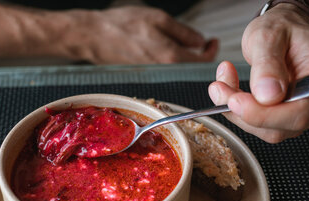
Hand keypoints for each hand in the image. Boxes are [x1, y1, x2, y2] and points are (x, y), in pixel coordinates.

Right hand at [68, 6, 217, 63]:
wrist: (95, 37)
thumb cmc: (124, 24)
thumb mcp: (159, 19)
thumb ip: (184, 33)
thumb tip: (200, 42)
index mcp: (170, 56)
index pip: (202, 61)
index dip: (211, 50)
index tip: (213, 40)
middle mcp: (164, 70)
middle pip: (191, 67)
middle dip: (199, 54)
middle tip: (201, 41)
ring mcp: (155, 74)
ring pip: (178, 69)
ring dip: (186, 57)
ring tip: (183, 41)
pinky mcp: (146, 74)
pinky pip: (166, 69)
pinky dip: (172, 60)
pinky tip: (166, 47)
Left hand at [208, 4, 308, 142]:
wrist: (287, 32)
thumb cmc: (283, 29)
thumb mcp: (269, 35)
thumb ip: (267, 64)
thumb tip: (268, 96)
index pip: (299, 111)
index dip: (263, 114)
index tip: (234, 101)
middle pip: (282, 125)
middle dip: (244, 111)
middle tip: (219, 88)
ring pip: (269, 130)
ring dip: (239, 112)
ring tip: (224, 82)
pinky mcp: (291, 119)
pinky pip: (264, 127)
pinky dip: (242, 112)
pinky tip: (233, 91)